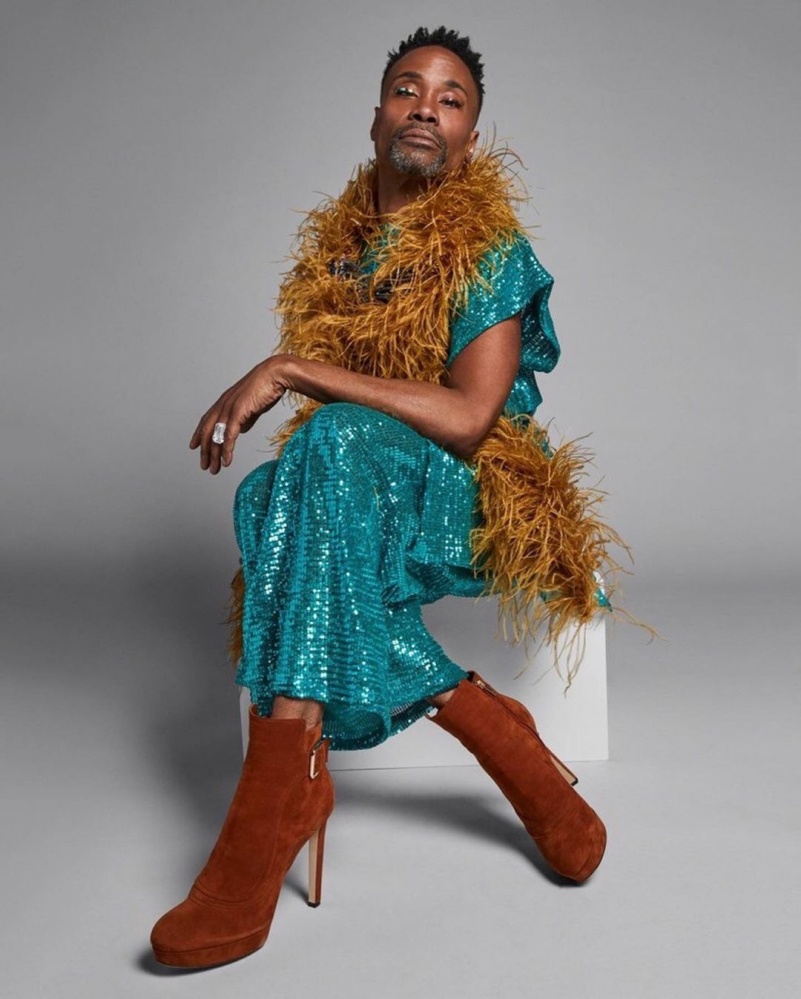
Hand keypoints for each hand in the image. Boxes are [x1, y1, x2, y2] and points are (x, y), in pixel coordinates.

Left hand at [190, 356, 289, 473]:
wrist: (275, 375)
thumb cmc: (267, 388)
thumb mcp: (251, 406)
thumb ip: (244, 419)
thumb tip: (240, 430)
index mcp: (224, 402)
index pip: (206, 421)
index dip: (199, 434)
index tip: (195, 447)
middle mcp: (223, 405)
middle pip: (207, 431)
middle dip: (205, 451)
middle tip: (205, 465)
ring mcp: (229, 408)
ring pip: (216, 436)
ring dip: (214, 455)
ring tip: (214, 469)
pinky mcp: (238, 412)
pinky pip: (229, 435)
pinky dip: (227, 449)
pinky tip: (226, 461)